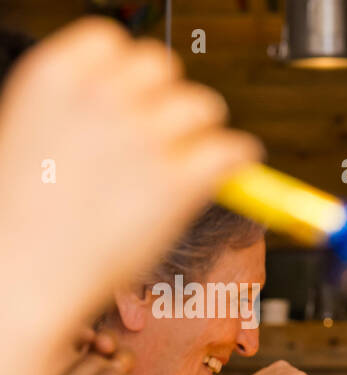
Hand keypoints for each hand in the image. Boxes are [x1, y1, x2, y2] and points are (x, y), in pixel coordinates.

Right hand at [0, 18, 260, 336]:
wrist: (22, 276)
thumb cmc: (23, 218)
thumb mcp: (32, 137)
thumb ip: (80, 110)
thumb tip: (138, 105)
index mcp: (55, 77)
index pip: (114, 41)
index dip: (130, 73)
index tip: (136, 99)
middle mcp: (102, 96)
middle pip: (164, 67)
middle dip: (169, 99)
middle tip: (166, 138)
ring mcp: (142, 138)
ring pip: (205, 106)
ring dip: (204, 132)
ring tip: (189, 164)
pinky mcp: (178, 182)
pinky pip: (234, 150)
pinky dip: (239, 162)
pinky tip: (231, 174)